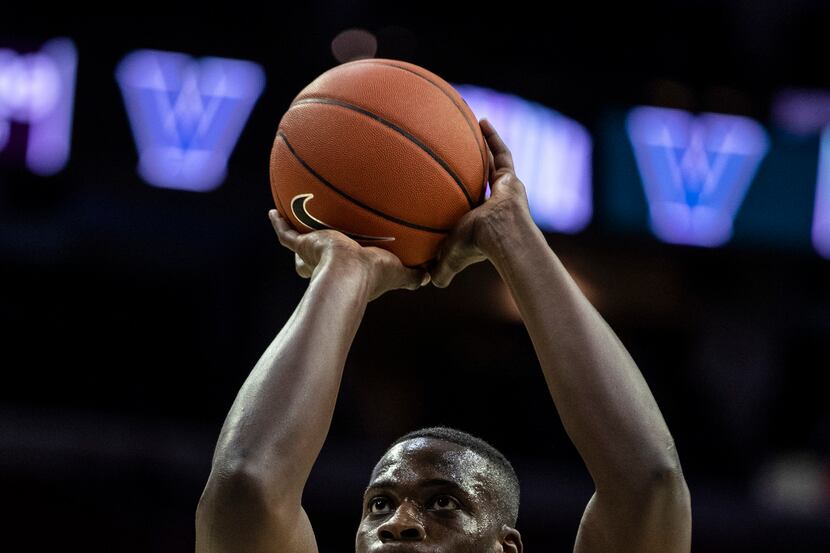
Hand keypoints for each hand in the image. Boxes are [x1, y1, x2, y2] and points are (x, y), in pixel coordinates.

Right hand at [269, 209, 430, 300]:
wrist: (349, 272)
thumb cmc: (373, 274)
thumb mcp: (398, 273)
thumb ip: (414, 276)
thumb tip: (432, 277)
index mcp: (349, 270)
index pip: (344, 266)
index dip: (346, 262)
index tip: (349, 257)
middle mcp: (328, 264)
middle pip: (317, 261)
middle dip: (316, 256)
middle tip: (320, 243)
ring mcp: (313, 254)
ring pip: (301, 246)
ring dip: (298, 237)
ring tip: (294, 220)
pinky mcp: (302, 245)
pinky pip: (286, 234)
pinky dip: (279, 224)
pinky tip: (273, 212)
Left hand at [429, 118, 532, 287]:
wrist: (503, 237)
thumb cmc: (477, 247)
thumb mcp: (451, 256)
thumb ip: (441, 268)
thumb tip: (428, 282)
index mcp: (482, 220)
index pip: (472, 205)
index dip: (464, 196)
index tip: (453, 186)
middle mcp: (495, 203)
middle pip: (484, 181)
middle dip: (475, 168)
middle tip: (462, 153)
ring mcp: (505, 190)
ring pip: (494, 164)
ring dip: (484, 148)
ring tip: (471, 130)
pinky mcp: (511, 178)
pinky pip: (501, 153)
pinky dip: (493, 137)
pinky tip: (481, 121)